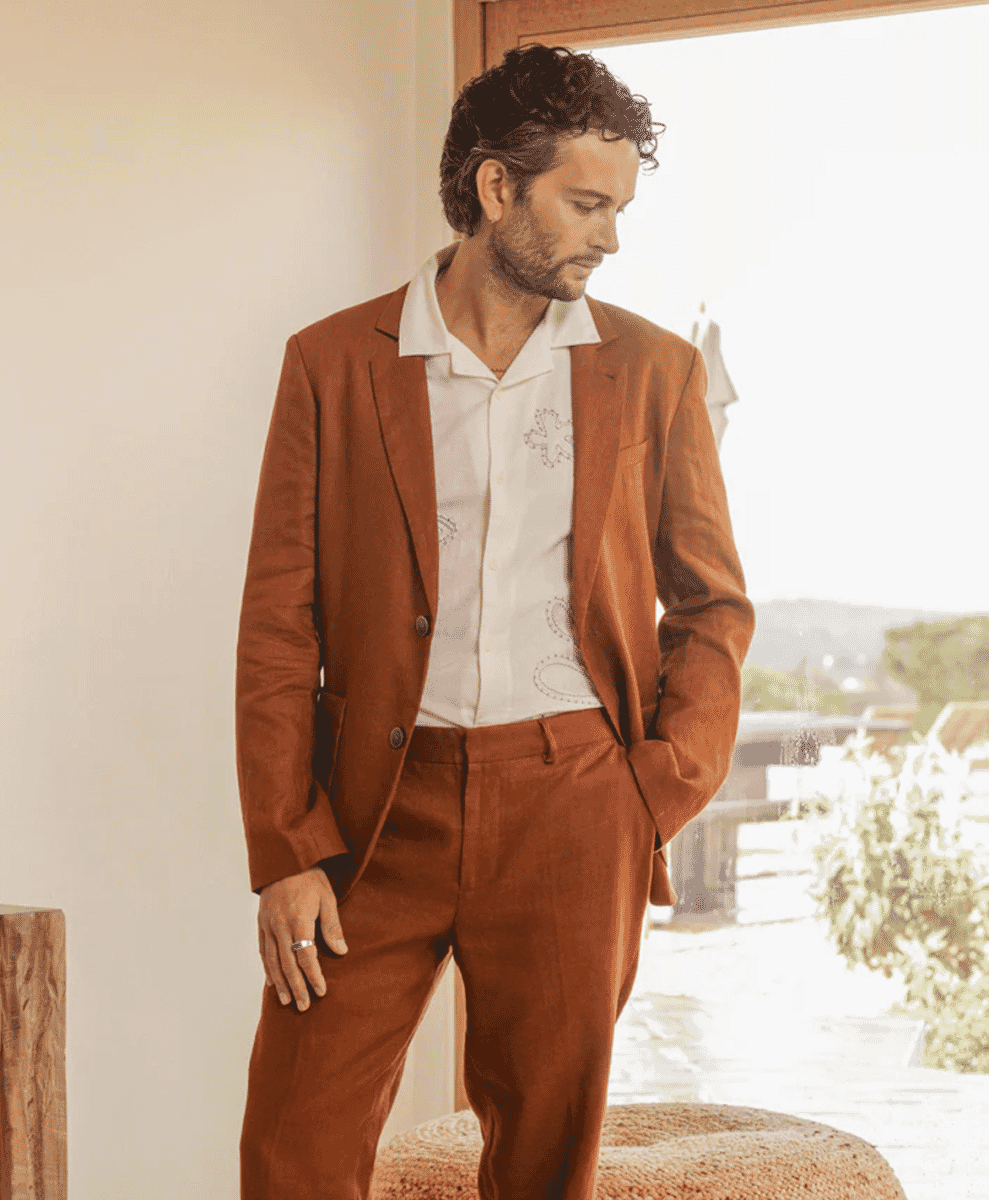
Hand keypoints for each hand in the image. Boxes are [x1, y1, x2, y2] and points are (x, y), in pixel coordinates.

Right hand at [257, 866, 347, 1009]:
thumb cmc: (310, 877)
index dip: (313, 976)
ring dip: (280, 983)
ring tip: (286, 1001)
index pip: (306, 956)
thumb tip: (341, 951)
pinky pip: (263, 951)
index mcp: (298, 920)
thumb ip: (332, 925)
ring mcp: (268, 925)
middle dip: (297, 987)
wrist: (284, 859)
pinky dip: (267, 968)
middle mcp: (280, 926)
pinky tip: (271, 981)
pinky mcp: (261, 923)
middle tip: (304, 1006)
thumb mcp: (327, 897)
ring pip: (272, 961)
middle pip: (287, 964)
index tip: (321, 991)